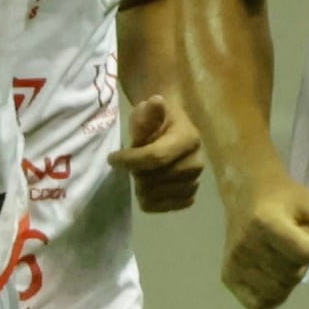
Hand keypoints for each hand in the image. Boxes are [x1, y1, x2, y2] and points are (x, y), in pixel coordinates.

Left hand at [114, 89, 203, 214]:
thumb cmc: (156, 119)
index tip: (112, 158)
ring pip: (157, 195)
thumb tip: (156, 101)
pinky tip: (148, 187)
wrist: (171, 129)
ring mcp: (194, 182)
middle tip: (131, 163)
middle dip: (136, 172)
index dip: (130, 160)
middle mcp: (196, 163)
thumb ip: (148, 113)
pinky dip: (152, 200)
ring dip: (142, 186)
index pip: (155, 157)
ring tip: (141, 173)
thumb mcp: (148, 110)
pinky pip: (165, 207)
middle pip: (154, 179)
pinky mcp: (189, 196)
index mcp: (189, 139)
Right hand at [220, 172, 308, 308]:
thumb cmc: (284, 199)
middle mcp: (246, 244)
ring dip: (286, 280)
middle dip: (298, 263)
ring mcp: (235, 263)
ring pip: (277, 292)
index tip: (301, 230)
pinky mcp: (228, 276)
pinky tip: (269, 276)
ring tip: (279, 258)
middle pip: (291, 275)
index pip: (305, 252)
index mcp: (266, 222)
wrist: (247, 193)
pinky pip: (258, 304)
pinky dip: (269, 296)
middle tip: (289, 245)